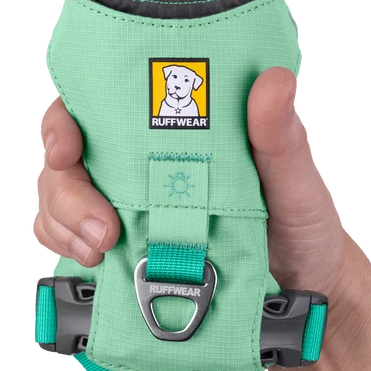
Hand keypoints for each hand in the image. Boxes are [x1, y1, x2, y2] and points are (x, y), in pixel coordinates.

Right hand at [34, 67, 354, 294]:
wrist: (305, 287)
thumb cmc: (302, 224)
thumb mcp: (297, 180)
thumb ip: (281, 137)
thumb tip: (272, 82)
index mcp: (181, 128)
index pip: (103, 102)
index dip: (68, 118)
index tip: (71, 147)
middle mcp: (149, 160)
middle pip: (72, 156)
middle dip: (66, 189)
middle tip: (101, 229)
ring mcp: (136, 204)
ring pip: (65, 198)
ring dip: (65, 224)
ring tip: (100, 252)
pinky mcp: (132, 246)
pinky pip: (78, 240)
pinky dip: (72, 250)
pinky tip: (96, 263)